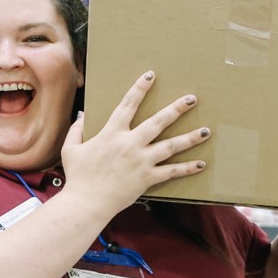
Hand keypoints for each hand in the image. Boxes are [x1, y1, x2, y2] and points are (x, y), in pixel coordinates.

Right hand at [61, 70, 209, 215]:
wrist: (86, 202)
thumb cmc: (77, 176)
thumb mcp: (71, 149)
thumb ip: (77, 130)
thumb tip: (82, 115)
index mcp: (111, 133)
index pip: (128, 104)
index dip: (140, 88)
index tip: (151, 75)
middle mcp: (130, 143)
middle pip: (158, 121)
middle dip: (176, 108)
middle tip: (192, 98)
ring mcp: (141, 161)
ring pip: (170, 146)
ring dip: (190, 138)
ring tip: (206, 130)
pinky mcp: (147, 178)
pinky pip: (171, 172)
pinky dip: (187, 168)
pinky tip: (201, 164)